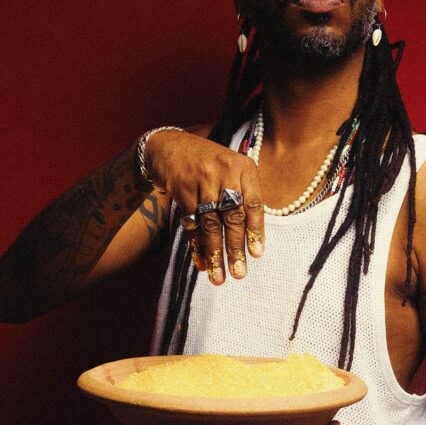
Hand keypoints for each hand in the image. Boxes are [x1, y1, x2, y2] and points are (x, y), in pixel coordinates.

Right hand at [144, 129, 264, 283]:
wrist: (168, 147)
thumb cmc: (208, 165)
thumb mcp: (231, 171)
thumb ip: (244, 196)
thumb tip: (254, 239)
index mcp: (244, 168)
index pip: (254, 204)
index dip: (256, 231)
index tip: (257, 255)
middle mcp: (226, 172)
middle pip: (233, 217)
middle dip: (235, 248)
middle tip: (239, 273)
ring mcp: (203, 180)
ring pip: (211, 224)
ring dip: (215, 253)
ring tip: (219, 277)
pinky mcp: (183, 189)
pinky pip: (193, 224)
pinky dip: (197, 246)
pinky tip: (202, 263)